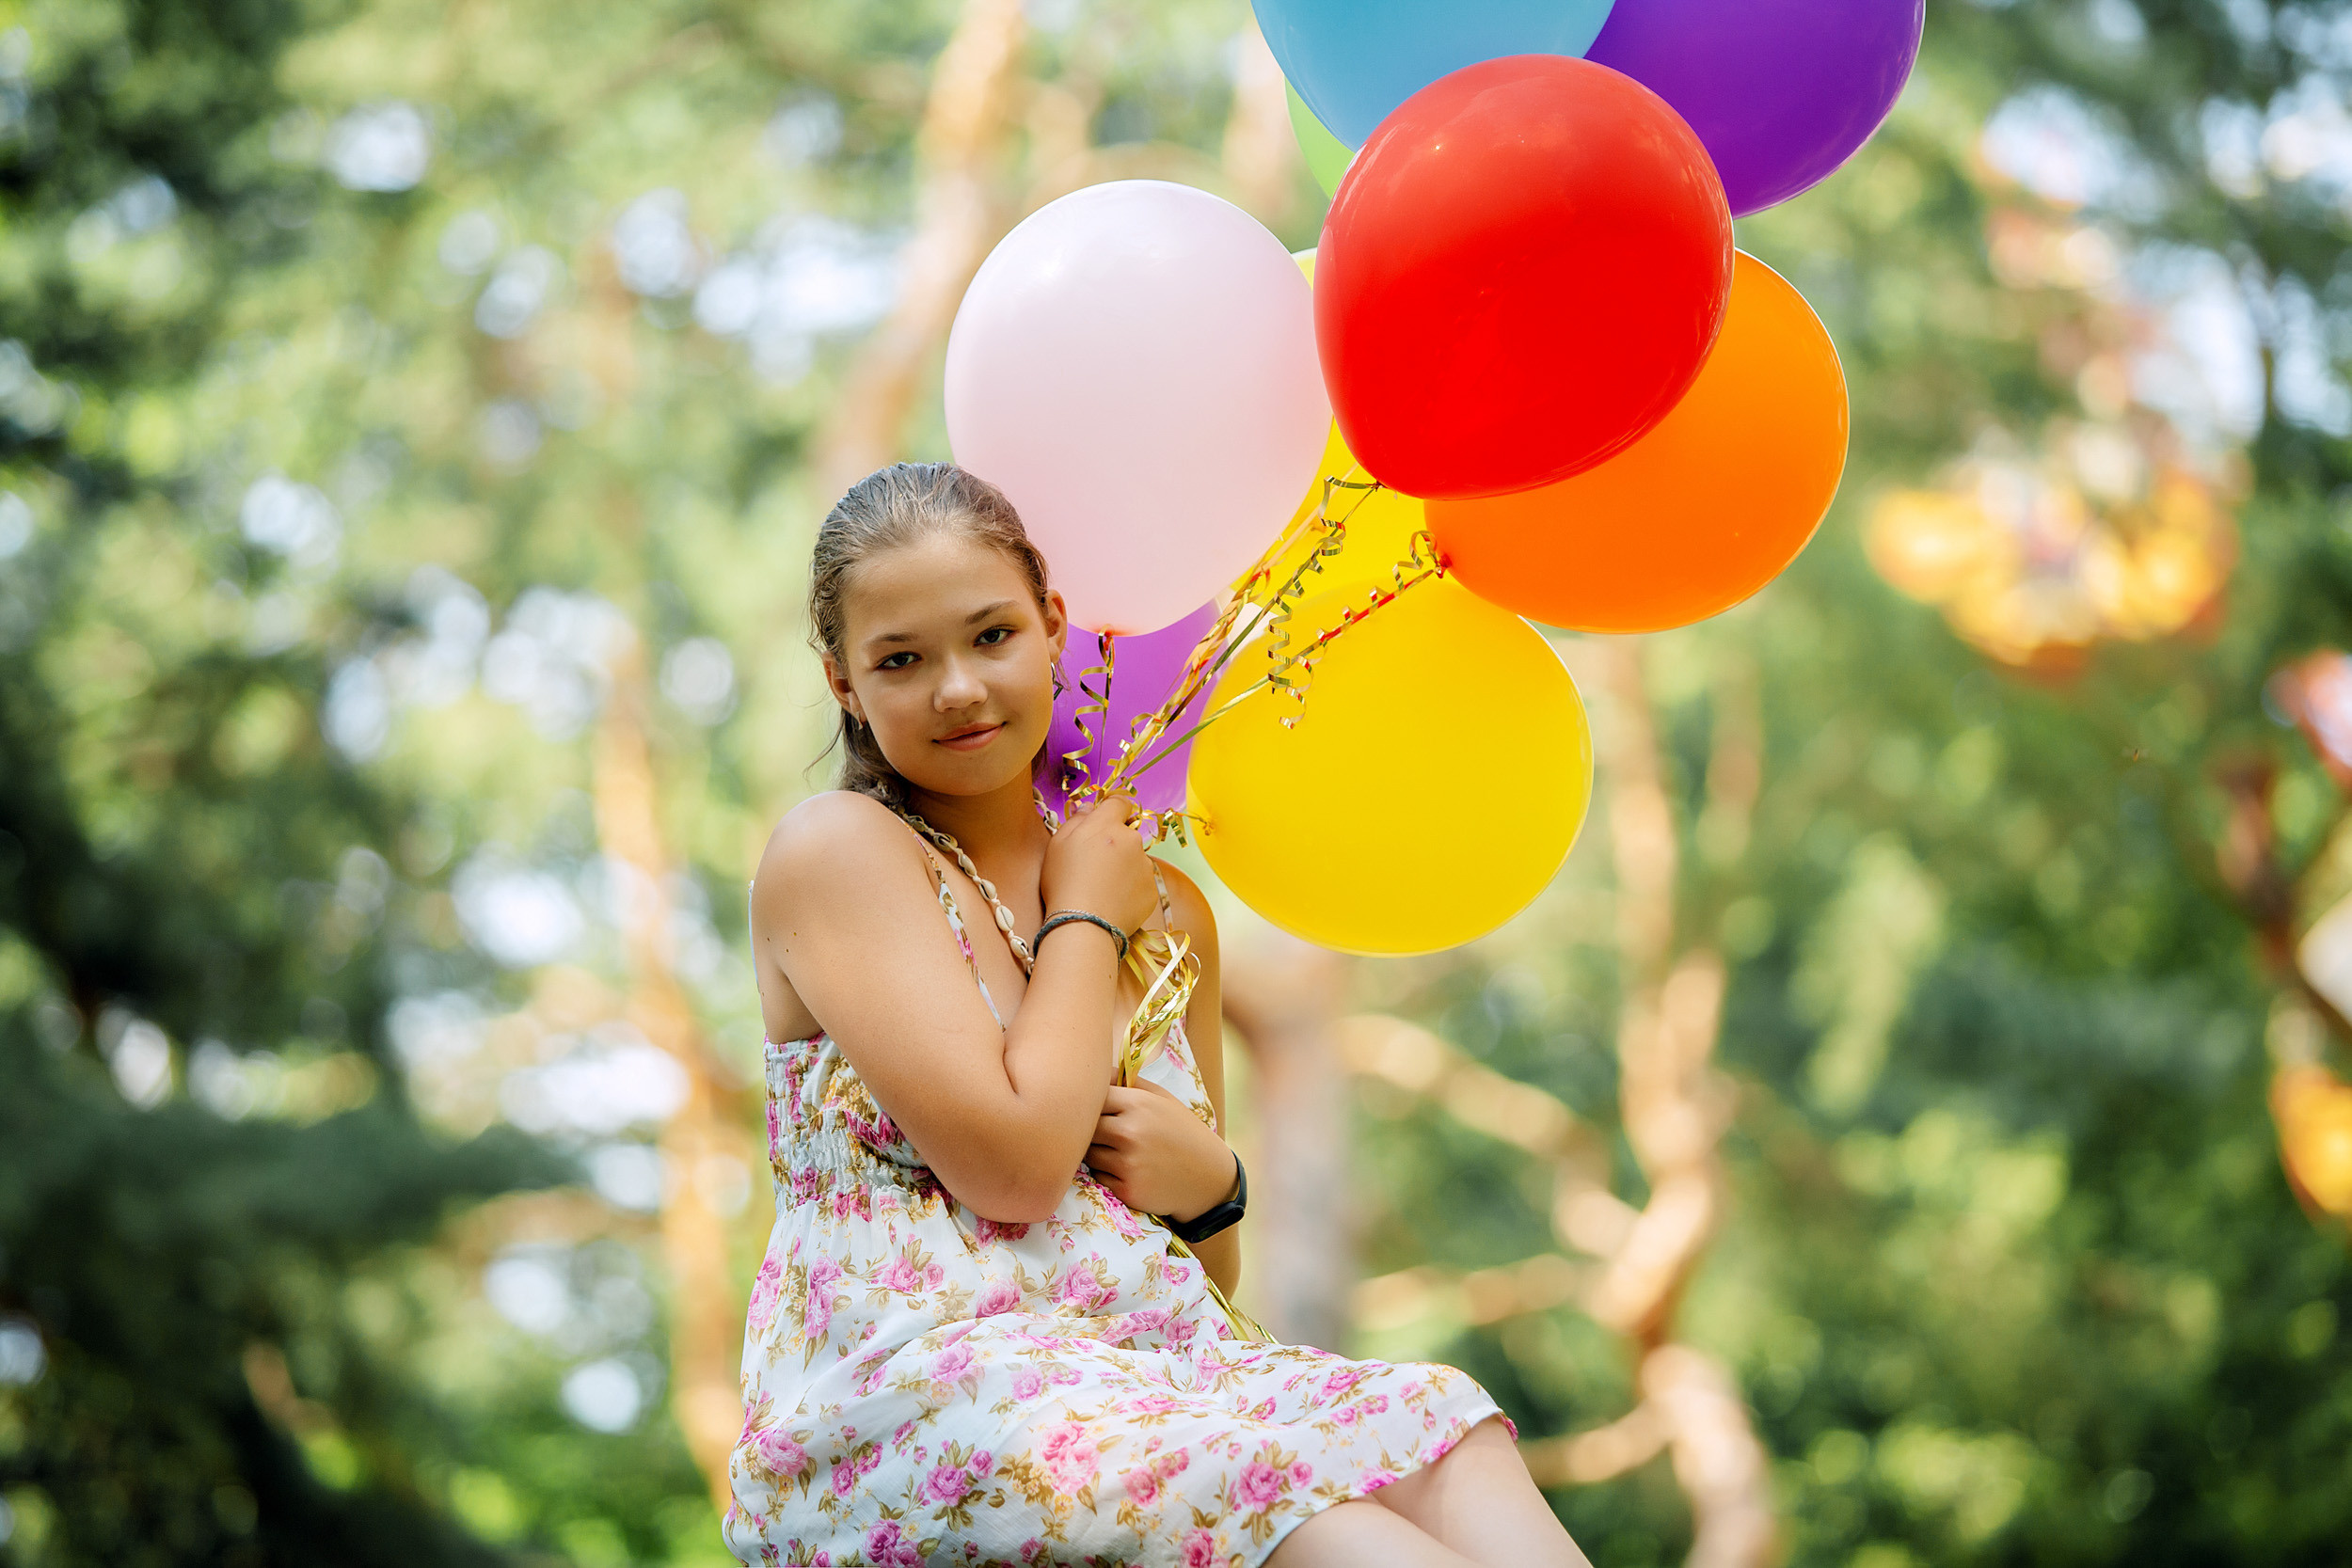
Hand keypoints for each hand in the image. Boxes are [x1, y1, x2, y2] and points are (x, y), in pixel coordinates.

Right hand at [1040, 794, 1155, 936]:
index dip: (1113, 809)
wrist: (1083, 925)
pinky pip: (1141, 883)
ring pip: (1135, 859)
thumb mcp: (1057, 844)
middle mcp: (1133, 841)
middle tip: (1094, 865)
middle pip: (1127, 833)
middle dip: (1114, 844)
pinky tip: (1112, 901)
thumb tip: (1090, 808)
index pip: (1120, 802)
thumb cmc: (1064, 883)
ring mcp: (1146, 867)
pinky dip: (1130, 889)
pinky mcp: (1152, 891)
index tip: (1104, 822)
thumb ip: (1076, 819)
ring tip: (1102, 888)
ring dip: (1123, 867)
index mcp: (1108, 826)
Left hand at [1084, 1080, 1236, 1221]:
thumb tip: (1095, 1071)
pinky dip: (1107, 1174)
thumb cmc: (1183, 1133)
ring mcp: (1128, 1163)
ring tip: (1121, 1151)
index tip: (1100, 1110)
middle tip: (1107, 1133)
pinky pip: (1098, 1177)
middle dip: (1091, 1130)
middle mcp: (1130, 1132)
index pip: (1092, 1097)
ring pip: (1088, 1154)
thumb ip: (1129, 1082)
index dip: (1092, 1104)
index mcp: (1138, 1104)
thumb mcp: (1163, 1099)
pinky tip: (1129, 1171)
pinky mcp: (1127, 1189)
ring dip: (1097, 1153)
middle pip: (1085, 1127)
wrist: (1210, 1178)